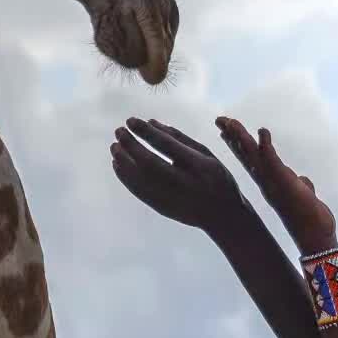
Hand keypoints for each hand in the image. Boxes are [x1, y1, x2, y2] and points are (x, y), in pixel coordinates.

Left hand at [108, 118, 250, 231]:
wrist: (222, 217)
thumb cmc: (216, 178)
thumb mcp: (206, 154)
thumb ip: (180, 138)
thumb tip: (152, 122)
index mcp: (199, 166)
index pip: (167, 146)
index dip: (146, 132)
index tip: (130, 120)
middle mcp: (184, 183)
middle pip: (149, 163)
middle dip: (131, 145)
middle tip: (118, 131)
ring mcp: (172, 198)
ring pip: (140, 179)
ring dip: (124, 161)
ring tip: (114, 146)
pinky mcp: (162, 208)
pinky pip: (138, 191)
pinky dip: (126, 177)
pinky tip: (118, 164)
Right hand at [214, 117, 337, 252]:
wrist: (316, 235)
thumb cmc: (311, 218)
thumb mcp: (303, 195)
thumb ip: (301, 185)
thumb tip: (304, 181)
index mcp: (269, 183)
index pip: (249, 159)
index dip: (237, 144)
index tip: (226, 130)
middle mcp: (266, 182)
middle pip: (245, 154)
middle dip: (232, 136)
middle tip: (219, 120)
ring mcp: (274, 182)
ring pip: (253, 155)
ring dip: (241, 138)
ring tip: (230, 122)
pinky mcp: (285, 183)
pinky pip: (273, 161)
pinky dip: (266, 146)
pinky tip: (262, 131)